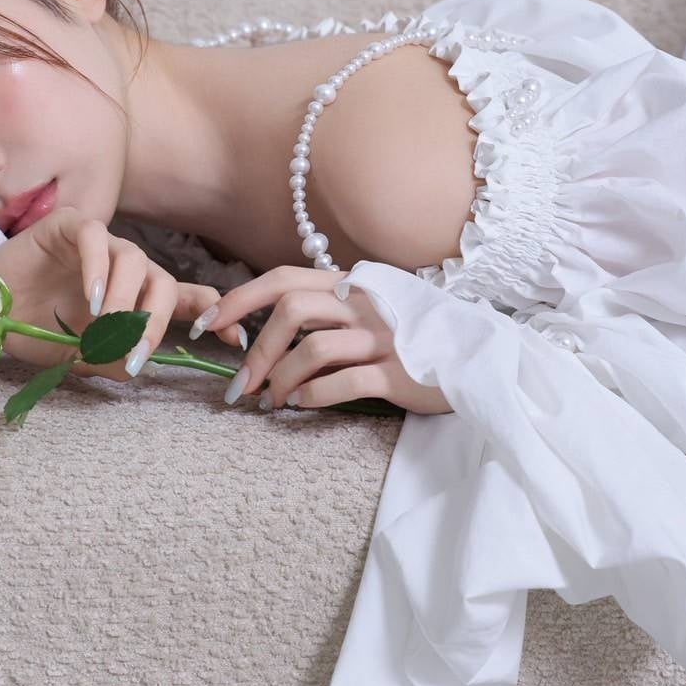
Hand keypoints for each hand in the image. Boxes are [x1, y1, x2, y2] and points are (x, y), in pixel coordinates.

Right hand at [0, 206, 245, 383]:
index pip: (184, 298)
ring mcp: (102, 243)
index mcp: (134, 295)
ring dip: (124, 300)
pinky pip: (98, 240)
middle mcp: (125, 266)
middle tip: (136, 350)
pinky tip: (90, 299)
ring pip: (136, 261)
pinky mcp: (73, 226)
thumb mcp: (81, 355)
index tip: (236, 337)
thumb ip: (113, 357)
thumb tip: (135, 364)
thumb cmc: (35, 330)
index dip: (212, 313)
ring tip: (105, 327)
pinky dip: (98, 270)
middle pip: (164, 282)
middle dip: (156, 321)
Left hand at [200, 266, 452, 414]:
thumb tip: (264, 334)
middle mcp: (364, 303)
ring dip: (281, 378)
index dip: (240, 300)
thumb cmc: (409, 335)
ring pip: (314, 348)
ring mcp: (383, 337)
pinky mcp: (400, 374)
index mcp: (350, 283)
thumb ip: (325, 313)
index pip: (282, 280)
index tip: (209, 325)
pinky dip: (315, 395)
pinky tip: (301, 406)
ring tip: (272, 400)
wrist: (475, 357)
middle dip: (256, 351)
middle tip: (240, 386)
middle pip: (291, 312)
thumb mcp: (366, 311)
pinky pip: (345, 382)